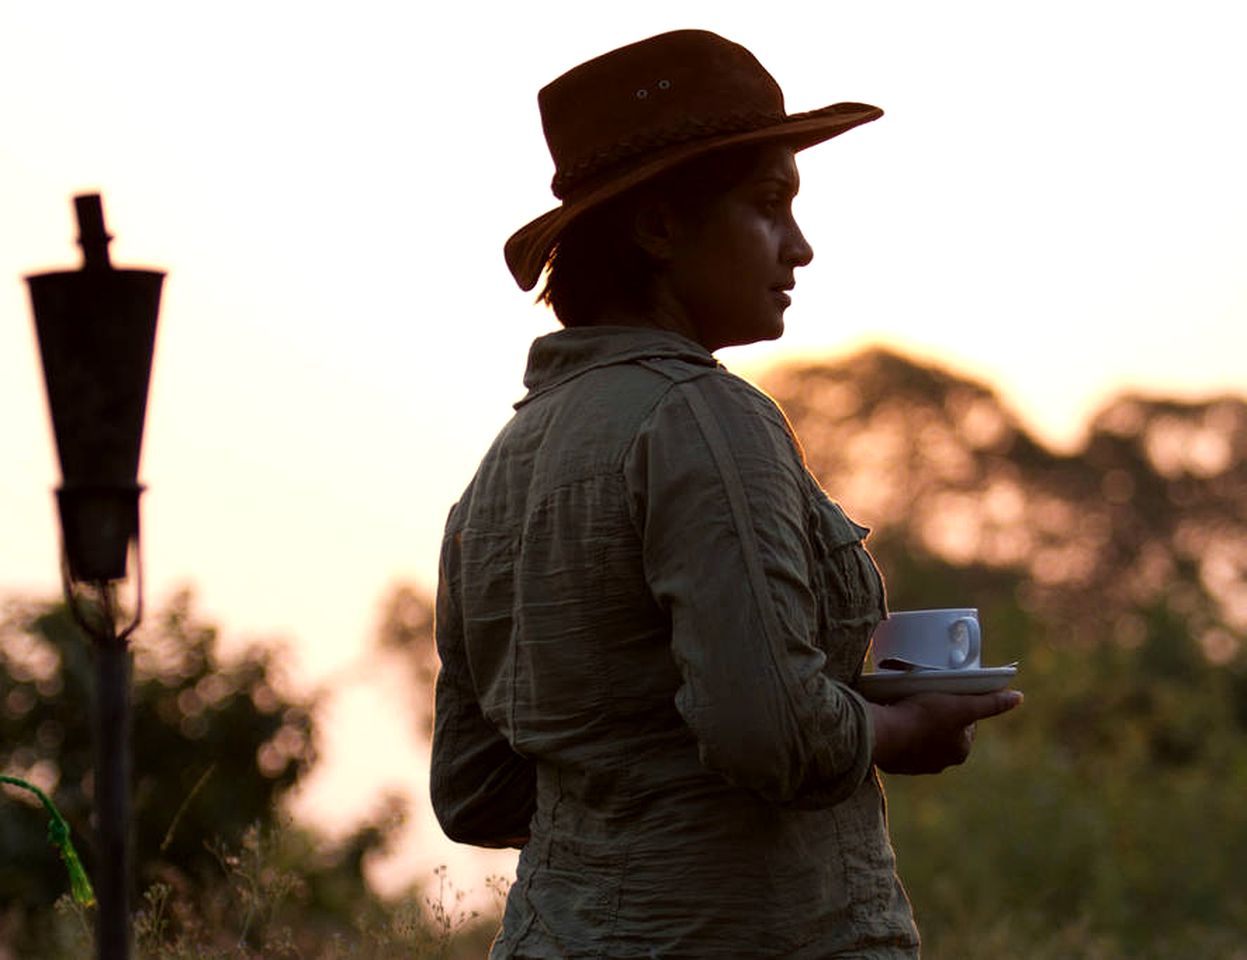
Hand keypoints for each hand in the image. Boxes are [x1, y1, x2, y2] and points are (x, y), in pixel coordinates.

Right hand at [869, 689, 1021, 775]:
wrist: (883, 734)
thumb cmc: (924, 717)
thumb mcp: (961, 705)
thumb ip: (991, 703)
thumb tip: (1018, 698)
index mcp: (960, 751)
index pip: (966, 724)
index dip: (959, 705)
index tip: (947, 694)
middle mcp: (941, 762)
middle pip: (945, 731)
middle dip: (938, 716)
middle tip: (926, 697)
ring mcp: (918, 764)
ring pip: (923, 738)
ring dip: (919, 725)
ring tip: (908, 706)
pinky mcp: (897, 763)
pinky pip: (903, 744)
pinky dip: (902, 734)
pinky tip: (895, 720)